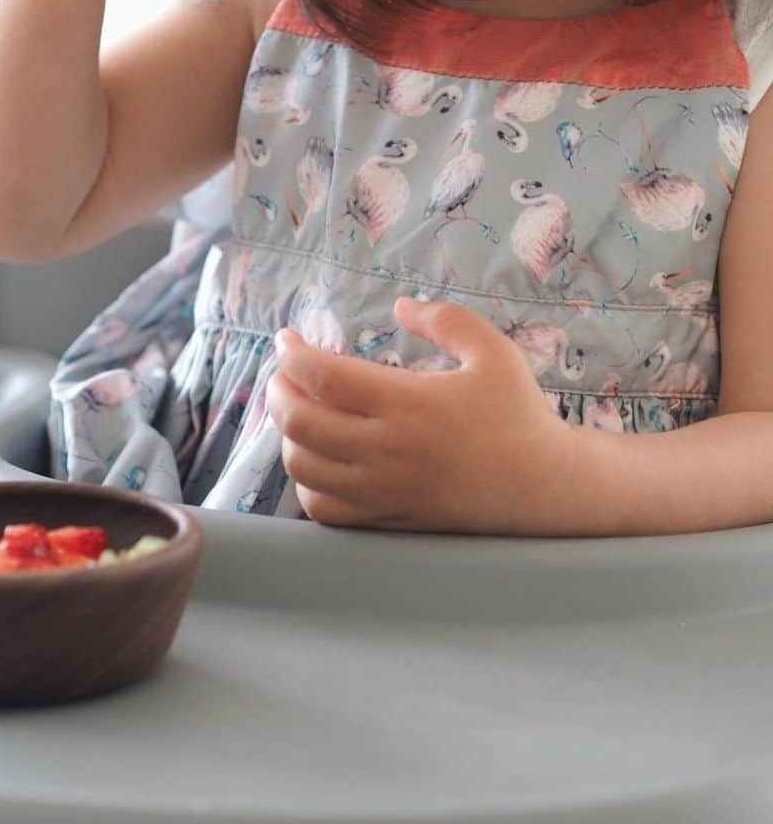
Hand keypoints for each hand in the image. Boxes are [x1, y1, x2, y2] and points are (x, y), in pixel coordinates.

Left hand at [266, 297, 579, 533]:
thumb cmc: (518, 414)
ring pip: (303, 466)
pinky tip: (318, 459)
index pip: (323, 375)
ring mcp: (383, 490)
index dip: (292, 353)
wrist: (544, 487)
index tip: (286, 339)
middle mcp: (387, 449)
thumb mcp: (494, 351)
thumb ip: (446, 318)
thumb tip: (400, 305)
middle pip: (300, 420)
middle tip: (283, 373)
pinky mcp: (387, 519)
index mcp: (407, 403)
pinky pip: (323, 508)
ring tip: (298, 411)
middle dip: (278, 390)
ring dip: (288, 434)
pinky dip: (306, 482)